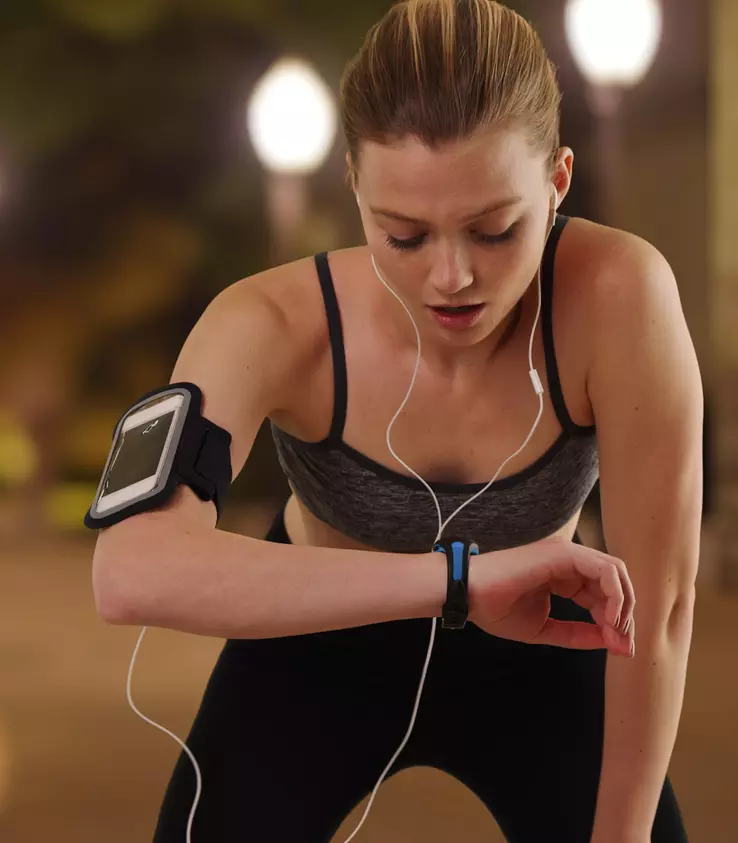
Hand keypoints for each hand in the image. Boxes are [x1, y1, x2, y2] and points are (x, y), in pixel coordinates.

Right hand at [467, 536, 635, 653]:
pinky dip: (615, 594)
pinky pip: (604, 570)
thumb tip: (611, 641)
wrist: (470, 595)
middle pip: (615, 583)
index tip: (619, 649)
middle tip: (623, 646)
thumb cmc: (497, 609)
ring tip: (616, 632)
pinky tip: (609, 618)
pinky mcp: (564, 554)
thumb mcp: (545, 629)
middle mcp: (569, 561)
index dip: (616, 622)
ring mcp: (567, 554)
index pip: (603, 595)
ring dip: (624, 605)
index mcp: (564, 576)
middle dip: (625, 616)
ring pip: (615, 572)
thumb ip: (577, 634)